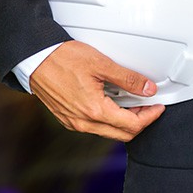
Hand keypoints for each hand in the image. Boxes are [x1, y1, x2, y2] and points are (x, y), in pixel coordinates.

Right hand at [29, 41, 165, 141]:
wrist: (34, 58)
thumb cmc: (62, 58)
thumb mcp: (101, 64)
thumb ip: (128, 79)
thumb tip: (148, 89)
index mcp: (94, 111)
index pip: (132, 125)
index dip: (150, 117)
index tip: (157, 107)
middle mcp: (83, 122)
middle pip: (122, 134)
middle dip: (140, 122)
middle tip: (148, 106)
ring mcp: (74, 123)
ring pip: (108, 132)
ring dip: (124, 122)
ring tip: (131, 103)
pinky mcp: (67, 119)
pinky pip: (94, 127)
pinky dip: (108, 119)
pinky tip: (111, 103)